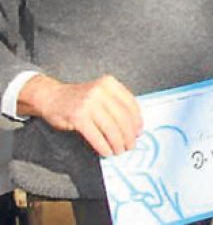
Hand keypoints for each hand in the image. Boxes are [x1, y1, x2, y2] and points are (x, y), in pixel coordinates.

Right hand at [19, 74, 141, 156]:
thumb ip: (116, 103)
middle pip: (123, 118)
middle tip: (130, 146)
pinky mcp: (78, 117)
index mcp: (109, 84)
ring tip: (119, 151)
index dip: (137, 121)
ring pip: (111, 128)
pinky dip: (104, 146)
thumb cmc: (79, 98)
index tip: (139, 132)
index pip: (131, 104)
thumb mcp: (100, 93)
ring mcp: (89, 104)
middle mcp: (100, 91)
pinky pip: (96, 136)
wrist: (51, 97)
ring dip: (118, 143)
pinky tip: (106, 151)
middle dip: (129, 136)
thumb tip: (133, 126)